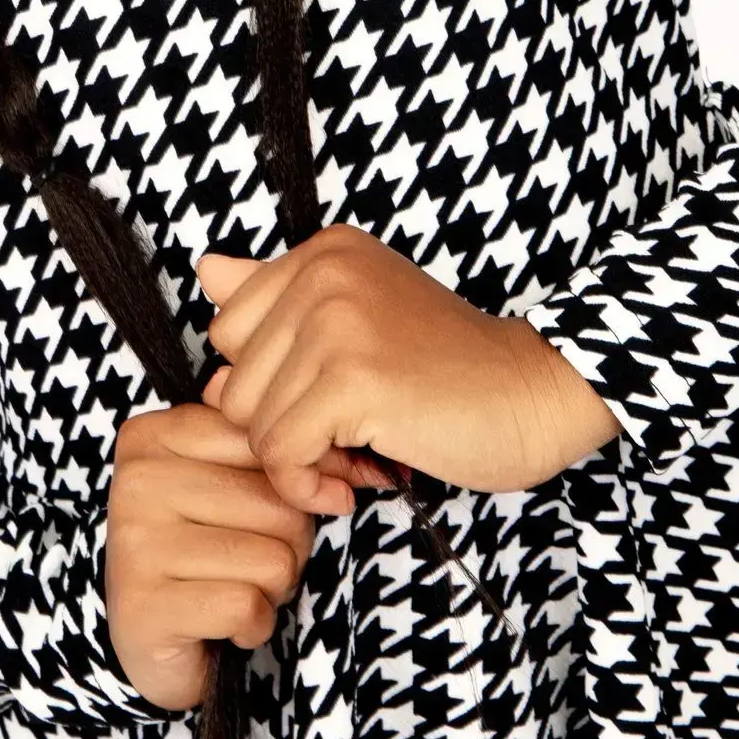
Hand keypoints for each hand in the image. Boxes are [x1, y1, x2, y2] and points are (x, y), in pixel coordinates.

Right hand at [104, 403, 348, 712]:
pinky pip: (247, 606)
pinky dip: (253, 625)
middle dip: (285, 547)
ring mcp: (135, 543)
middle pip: (281, 505)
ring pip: (273, 560)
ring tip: (231, 589)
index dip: (296, 489)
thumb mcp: (239, 488)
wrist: (152, 643)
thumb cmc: (205, 554)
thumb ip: (284, 459)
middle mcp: (137, 480)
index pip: (271, 445)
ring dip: (270, 590)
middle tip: (242, 564)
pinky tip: (223, 624)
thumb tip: (356, 465)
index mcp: (155, 436)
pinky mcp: (144, 606)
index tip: (281, 515)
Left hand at [196, 225, 618, 510]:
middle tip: (346, 440)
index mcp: (322, 254)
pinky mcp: (352, 378)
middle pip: (233, 381)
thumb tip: (205, 269)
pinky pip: (280, 454)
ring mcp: (336, 321)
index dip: (270, 386)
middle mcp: (323, 273)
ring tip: (357, 458)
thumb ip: (277, 294)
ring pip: (252, 423)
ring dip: (301, 462)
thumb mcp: (359, 317)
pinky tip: (356, 482)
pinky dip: (309, 484)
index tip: (324, 406)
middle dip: (281, 428)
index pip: (230, 332)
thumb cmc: (450, 370)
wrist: (534, 394)